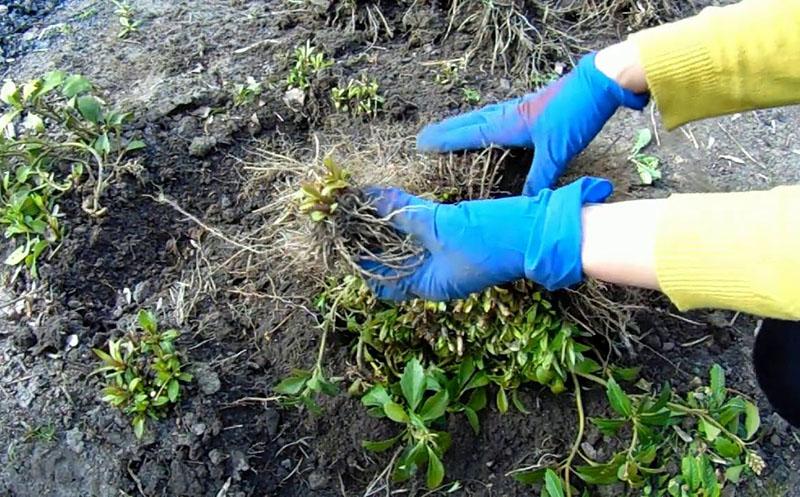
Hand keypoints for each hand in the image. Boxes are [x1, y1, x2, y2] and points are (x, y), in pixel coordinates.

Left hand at [362, 177, 612, 300]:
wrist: (535, 232)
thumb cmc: (490, 238)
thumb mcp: (442, 226)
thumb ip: (405, 213)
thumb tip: (372, 200)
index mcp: (429, 285)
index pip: (383, 284)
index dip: (361, 265)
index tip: (344, 241)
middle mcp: (435, 277)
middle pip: (393, 264)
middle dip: (372, 242)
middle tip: (350, 219)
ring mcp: (447, 259)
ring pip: (408, 247)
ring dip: (389, 229)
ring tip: (367, 208)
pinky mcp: (457, 241)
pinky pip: (424, 234)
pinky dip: (409, 221)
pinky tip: (396, 204)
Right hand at [417, 53, 648, 195]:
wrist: (596, 85)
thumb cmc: (574, 115)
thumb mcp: (557, 151)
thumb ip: (540, 177)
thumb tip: (525, 201)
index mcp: (507, 124)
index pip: (467, 134)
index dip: (444, 141)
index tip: (422, 144)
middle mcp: (507, 114)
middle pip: (468, 122)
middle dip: (446, 131)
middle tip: (425, 137)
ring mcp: (517, 108)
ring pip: (480, 117)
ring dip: (461, 125)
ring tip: (447, 132)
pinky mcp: (529, 107)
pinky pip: (495, 116)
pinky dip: (481, 122)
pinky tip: (487, 127)